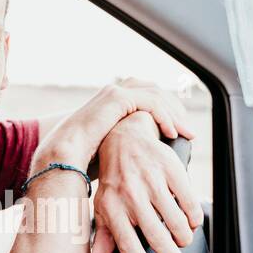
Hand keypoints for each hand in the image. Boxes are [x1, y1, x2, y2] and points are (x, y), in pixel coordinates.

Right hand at [32, 78, 195, 170]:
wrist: (64, 154)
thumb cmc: (83, 159)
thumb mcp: (112, 148)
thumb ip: (127, 145)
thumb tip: (142, 162)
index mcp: (112, 103)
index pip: (147, 97)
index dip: (166, 110)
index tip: (179, 129)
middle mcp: (114, 93)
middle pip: (155, 91)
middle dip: (175, 108)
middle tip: (187, 128)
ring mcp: (115, 93)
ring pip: (156, 95)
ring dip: (174, 112)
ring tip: (185, 132)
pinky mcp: (117, 98)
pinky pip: (150, 102)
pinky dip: (164, 116)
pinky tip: (172, 132)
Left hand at [92, 105, 204, 252]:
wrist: (124, 138)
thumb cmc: (113, 182)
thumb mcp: (102, 207)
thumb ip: (103, 237)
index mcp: (112, 209)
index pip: (126, 244)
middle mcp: (131, 196)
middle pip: (156, 237)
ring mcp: (152, 182)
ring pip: (176, 222)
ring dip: (183, 238)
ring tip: (182, 241)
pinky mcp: (170, 169)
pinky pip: (189, 202)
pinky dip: (193, 217)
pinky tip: (190, 222)